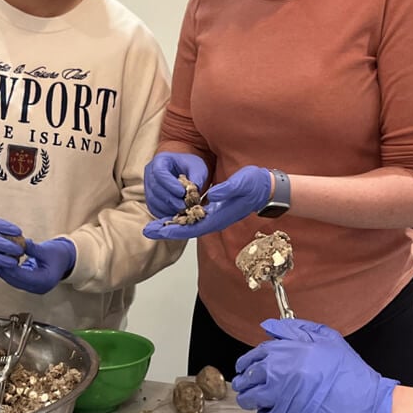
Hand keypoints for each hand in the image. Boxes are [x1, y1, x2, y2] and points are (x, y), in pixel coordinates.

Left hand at [0, 237, 75, 293]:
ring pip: (13, 281)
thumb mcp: (46, 249)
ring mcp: (33, 289)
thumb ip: (32, 248)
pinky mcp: (29, 286)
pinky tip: (0, 261)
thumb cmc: (58, 254)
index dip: (9, 266)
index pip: (21, 275)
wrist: (66, 260)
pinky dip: (8, 271)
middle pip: (15, 280)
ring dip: (3, 270)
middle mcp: (38, 288)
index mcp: (44, 281)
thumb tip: (19, 242)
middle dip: (3, 269)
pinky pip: (15, 279)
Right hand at [143, 152, 208, 218]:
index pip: (159, 172)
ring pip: (153, 200)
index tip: (182, 192)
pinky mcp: (150, 199)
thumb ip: (197, 176)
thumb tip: (194, 191)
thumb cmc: (190, 167)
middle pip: (155, 188)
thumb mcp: (197, 167)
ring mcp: (148, 186)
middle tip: (185, 206)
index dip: (170, 184)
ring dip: (168, 208)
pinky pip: (154, 208)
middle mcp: (150, 173)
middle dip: (170, 199)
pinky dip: (165, 213)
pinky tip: (177, 214)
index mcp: (160, 160)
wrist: (184, 171)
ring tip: (183, 210)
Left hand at [143, 165, 270, 239]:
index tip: (156, 230)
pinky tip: (169, 213)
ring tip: (153, 224)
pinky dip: (179, 216)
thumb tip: (213, 195)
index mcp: (218, 216)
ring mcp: (213, 215)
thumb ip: (228, 189)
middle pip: (186, 229)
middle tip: (146, 230)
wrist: (266, 188)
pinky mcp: (213, 210)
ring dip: (171, 224)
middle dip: (167, 230)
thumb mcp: (243, 182)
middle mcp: (214, 219)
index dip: (173, 230)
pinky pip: (193, 217)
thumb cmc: (255, 184)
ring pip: (188, 224)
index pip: (191, 227)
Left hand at [233, 318, 396, 412]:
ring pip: (251, 398)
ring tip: (253, 398)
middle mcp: (280, 373)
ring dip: (249, 397)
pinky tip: (270, 410)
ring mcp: (282, 397)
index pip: (256, 354)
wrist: (367, 404)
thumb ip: (295, 329)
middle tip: (245, 383)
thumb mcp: (327, 339)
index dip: (249, 360)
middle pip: (249, 376)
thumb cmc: (350, 373)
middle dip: (244, 379)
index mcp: (288, 352)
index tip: (247, 365)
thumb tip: (271, 326)